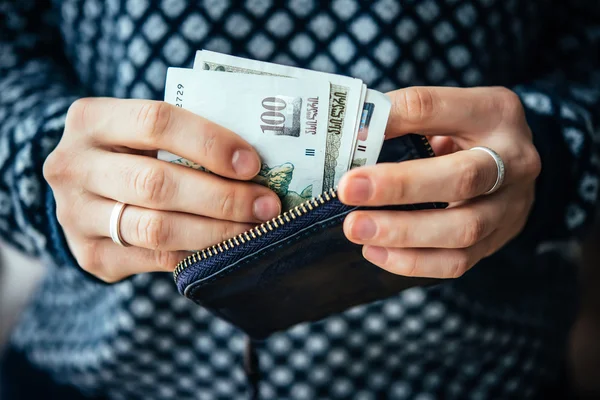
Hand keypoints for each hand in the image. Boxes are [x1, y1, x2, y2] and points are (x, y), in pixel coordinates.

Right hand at [44, 98, 280, 281]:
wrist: (82, 189)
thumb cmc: (132, 151)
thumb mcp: (144, 130)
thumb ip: (187, 136)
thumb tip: (255, 162)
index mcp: (91, 119)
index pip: (156, 121)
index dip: (210, 143)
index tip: (252, 164)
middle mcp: (72, 166)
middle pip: (156, 183)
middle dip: (222, 197)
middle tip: (266, 206)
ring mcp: (75, 215)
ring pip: (156, 229)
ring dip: (216, 231)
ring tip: (254, 229)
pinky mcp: (90, 255)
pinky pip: (156, 258)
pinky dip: (198, 253)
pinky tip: (227, 246)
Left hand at [338, 87, 540, 278]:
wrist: (512, 167)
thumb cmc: (465, 135)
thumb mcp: (444, 112)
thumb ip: (404, 117)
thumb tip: (355, 135)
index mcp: (495, 112)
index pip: (437, 109)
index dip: (393, 121)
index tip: (353, 136)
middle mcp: (514, 161)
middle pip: (462, 178)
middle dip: (400, 186)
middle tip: (348, 190)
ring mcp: (510, 207)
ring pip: (462, 229)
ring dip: (402, 233)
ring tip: (356, 228)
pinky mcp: (497, 243)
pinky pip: (457, 262)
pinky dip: (412, 262)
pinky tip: (374, 251)